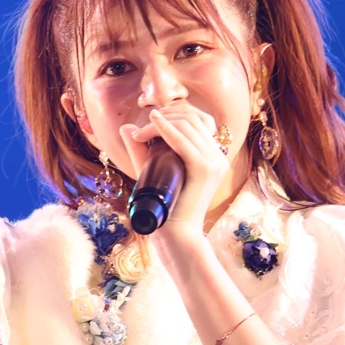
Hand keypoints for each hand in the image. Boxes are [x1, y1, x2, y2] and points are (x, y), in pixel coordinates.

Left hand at [118, 103, 229, 233]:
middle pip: (194, 117)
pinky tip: (150, 125)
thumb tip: (126, 126)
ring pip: (187, 124)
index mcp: (213, 155)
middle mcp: (218, 156)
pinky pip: (183, 140)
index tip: (151, 121)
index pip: (199, 118)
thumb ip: (141, 148)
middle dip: (165, 115)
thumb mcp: (153, 169)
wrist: (176, 232)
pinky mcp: (204, 169)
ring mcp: (214, 162)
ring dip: (159, 123)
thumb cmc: (165, 205)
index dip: (174, 112)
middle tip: (142, 128)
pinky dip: (164, 129)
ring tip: (140, 134)